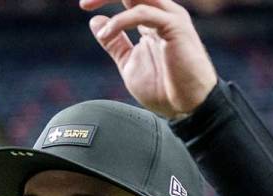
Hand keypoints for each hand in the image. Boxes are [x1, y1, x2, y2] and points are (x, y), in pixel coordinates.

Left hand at [80, 0, 217, 118]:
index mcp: (152, 20)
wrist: (188, 108)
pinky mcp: (175, 26)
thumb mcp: (129, 64)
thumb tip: (95, 21)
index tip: (84, 6)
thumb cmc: (165, 90)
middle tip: (84, 3)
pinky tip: (106, 34)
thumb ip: (114, 43)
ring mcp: (170, 17)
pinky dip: (120, 21)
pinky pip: (142, 12)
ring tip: (88, 6)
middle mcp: (163, 13)